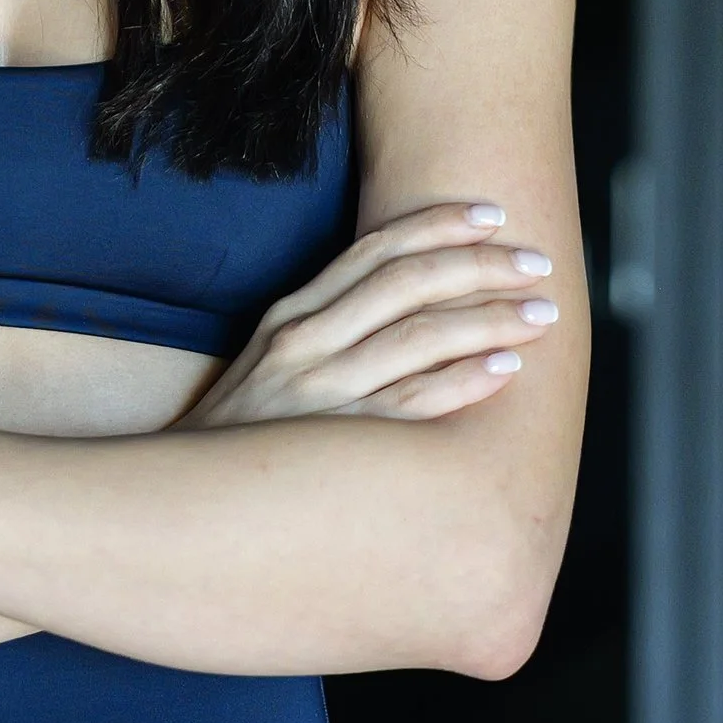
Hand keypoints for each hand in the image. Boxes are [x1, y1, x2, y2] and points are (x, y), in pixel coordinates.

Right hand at [178, 201, 560, 430]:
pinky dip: (463, 380)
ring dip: (489, 319)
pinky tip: (506, 368)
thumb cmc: (241, 437)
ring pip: (419, 336)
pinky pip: (413, 405)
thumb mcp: (268, 363)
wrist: (181, 507)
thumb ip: (325, 329)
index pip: (375, 250)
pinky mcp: (337, 445)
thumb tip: (401, 302)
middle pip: (408, 283)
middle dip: (481, 265)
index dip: (438, 225)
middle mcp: (306, 344)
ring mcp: (320, 393)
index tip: (492, 214)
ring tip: (540, 313)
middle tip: (536, 262)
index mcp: (292, 316)